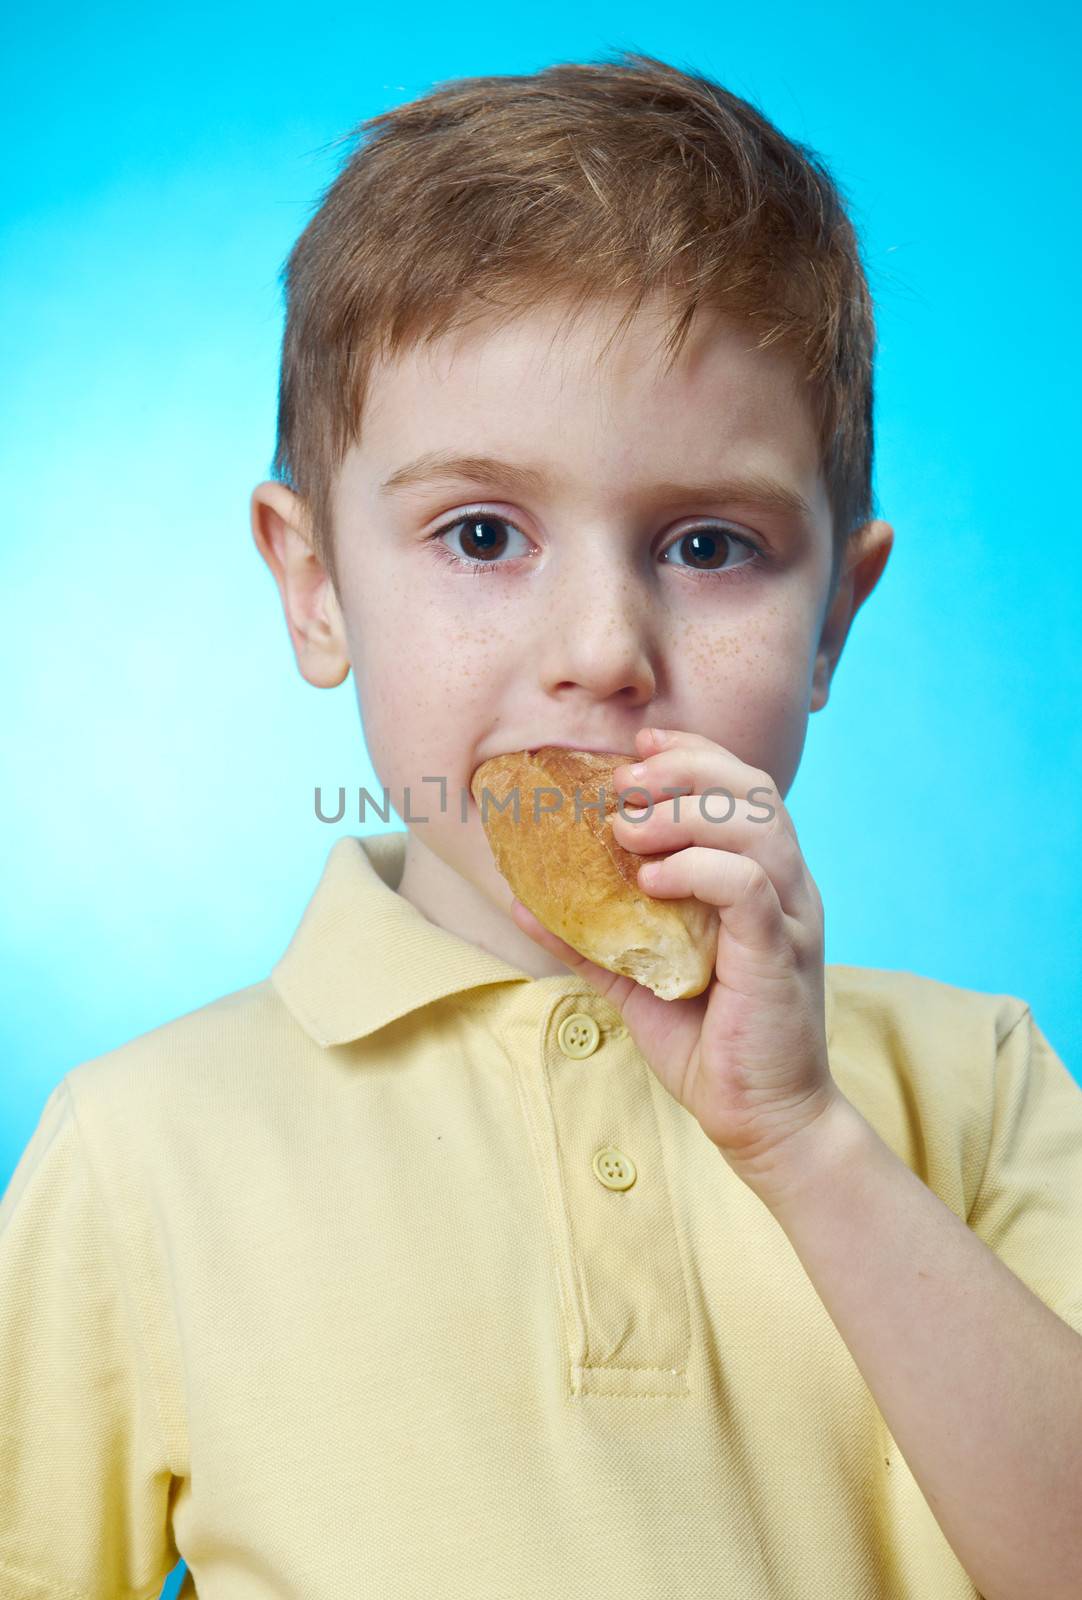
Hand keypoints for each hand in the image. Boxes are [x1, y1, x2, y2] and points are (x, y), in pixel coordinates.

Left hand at [510, 725, 844, 1202]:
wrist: (761, 1119)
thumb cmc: (707, 1044)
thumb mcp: (637, 978)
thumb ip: (590, 935)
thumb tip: (521, 899)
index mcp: (762, 879)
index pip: (741, 787)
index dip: (692, 754)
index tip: (638, 749)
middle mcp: (786, 887)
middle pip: (752, 789)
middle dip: (685, 769)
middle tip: (624, 784)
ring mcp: (789, 918)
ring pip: (756, 826)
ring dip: (684, 813)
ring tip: (627, 831)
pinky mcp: (780, 954)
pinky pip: (748, 886)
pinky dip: (697, 869)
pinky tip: (649, 881)